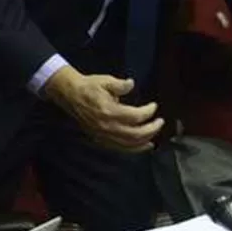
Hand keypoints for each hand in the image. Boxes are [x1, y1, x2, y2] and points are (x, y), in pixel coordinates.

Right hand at [43, 66, 161, 151]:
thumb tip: (131, 84)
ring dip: (144, 141)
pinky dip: (134, 149)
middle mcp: (107, 126)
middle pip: (135, 134)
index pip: (135, 117)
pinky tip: (143, 145)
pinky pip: (120, 148)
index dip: (148, 112)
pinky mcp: (100, 139)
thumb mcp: (106, 81)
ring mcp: (103, 135)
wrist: (71, 95)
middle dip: (151, 129)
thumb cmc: (90, 87)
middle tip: (160, 122)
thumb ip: (120, 85)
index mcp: (109, 111)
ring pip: (128, 144)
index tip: (154, 106)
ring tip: (155, 136)